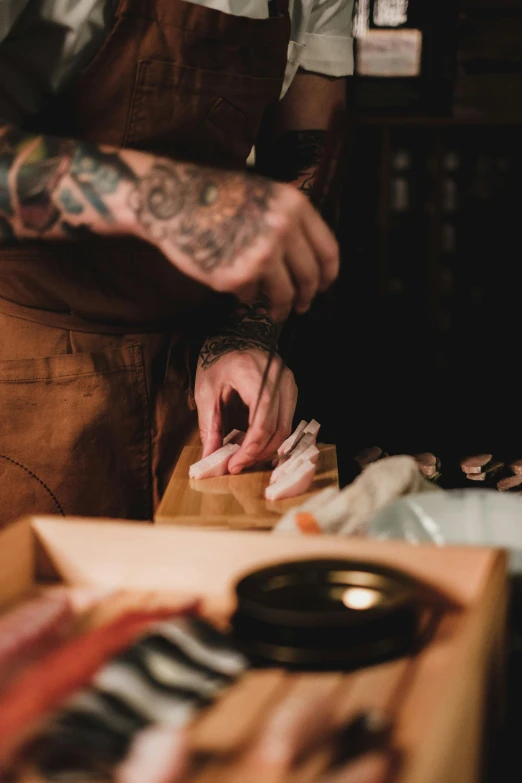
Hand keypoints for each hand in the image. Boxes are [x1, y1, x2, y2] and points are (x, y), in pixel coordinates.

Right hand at [128, 160, 338, 321]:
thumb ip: (290, 221)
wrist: (173, 200)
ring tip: (275, 312)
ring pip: (284, 295)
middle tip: (301, 306)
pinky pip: (249, 296)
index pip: (328, 251)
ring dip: (281, 308)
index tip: (324, 286)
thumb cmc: (217, 196)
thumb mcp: (264, 194)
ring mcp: (261, 256)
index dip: (328, 274)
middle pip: (309, 278)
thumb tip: (309, 260)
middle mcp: (283, 231)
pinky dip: (245, 296)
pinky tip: (235, 286)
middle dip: (307, 297)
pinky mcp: (237, 277)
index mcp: (294, 208)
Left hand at [194, 348, 297, 473]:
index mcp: (254, 375)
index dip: (250, 449)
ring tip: (244, 456)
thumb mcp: (206, 391)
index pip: (262, 422)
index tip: (234, 465)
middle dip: (257, 453)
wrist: (236, 335)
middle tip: (237, 465)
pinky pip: (286, 420)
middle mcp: (278, 378)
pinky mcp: (291, 389)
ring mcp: (288, 383)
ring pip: (286, 428)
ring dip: (266, 448)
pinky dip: (272, 436)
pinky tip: (254, 443)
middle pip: (277, 429)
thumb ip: (210, 426)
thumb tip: (210, 459)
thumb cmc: (218, 360)